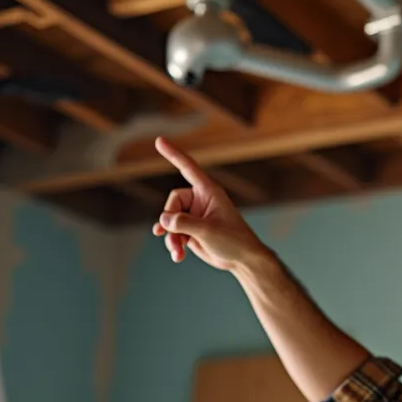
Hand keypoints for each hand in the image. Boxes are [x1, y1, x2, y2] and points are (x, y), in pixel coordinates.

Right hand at [150, 137, 268, 270]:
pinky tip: (177, 255)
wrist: (242, 260)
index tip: (159, 141)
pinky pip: (174, 232)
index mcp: (208, 191)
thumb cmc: (233, 241)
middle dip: (171, 222)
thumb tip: (162, 220)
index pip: (188, 168)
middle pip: (173, 202)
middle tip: (175, 238)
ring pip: (171, 220)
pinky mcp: (191, 230)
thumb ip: (183, 223)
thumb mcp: (207, 231)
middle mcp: (200, 200)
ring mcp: (195, 215)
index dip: (173, 154)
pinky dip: (174, 243)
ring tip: (177, 252)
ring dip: (172, 236)